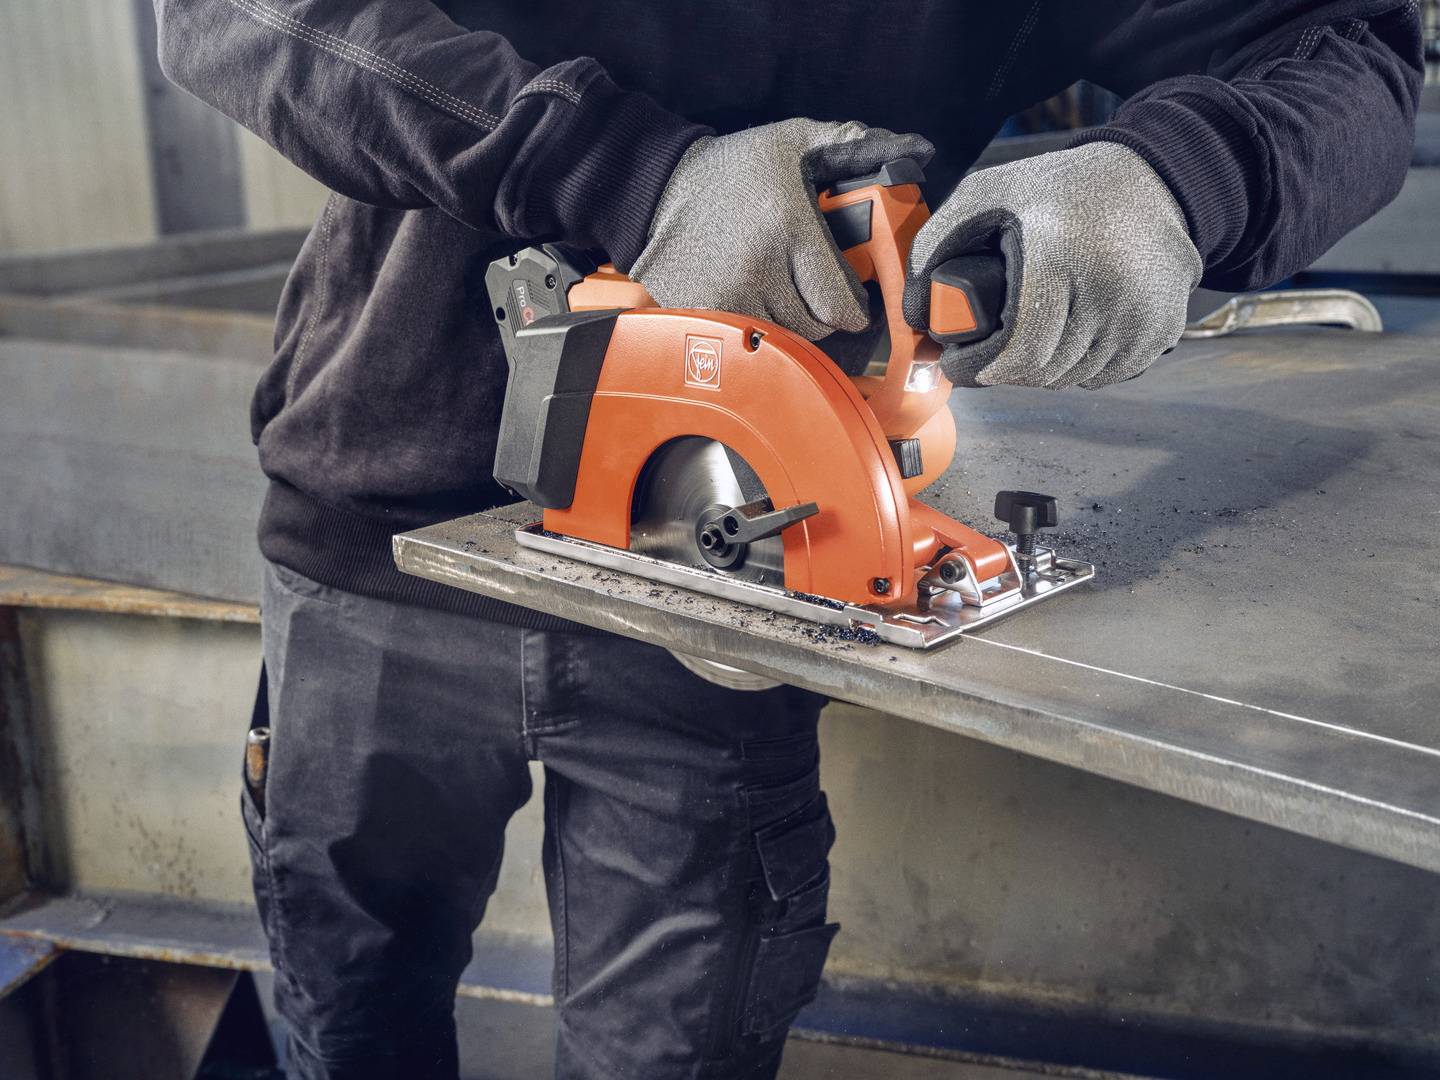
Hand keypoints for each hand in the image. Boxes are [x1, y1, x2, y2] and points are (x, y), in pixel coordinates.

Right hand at [630, 119, 933, 339]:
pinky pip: (746, 342)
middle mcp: (760, 265)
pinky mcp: (702, 312)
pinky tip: (747, 301)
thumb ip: (850, 145)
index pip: (840, 303)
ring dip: (786, 323)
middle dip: (820, 314)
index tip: (851, 303)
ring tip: (773, 290)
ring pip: (782, 338)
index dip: (852, 309)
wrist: (655, 190)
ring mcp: (727, 294)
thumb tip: (914, 148)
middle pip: (815, 327)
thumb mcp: (791, 142)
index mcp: (789, 225)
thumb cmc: (732, 168)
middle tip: (808, 290)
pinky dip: (753, 330)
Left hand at [903, 142, 1201, 388]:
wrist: (1154, 181)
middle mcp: (1110, 290)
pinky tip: (1069, 333)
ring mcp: (1144, 315)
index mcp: (1061, 255)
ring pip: (1072, 379)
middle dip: (1006, 370)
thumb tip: (914, 315)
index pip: (1020, 352)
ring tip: (1030, 334)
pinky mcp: (1162, 332)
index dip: (982, 369)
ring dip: (1042, 370)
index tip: (961, 363)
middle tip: (991, 349)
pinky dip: (1079, 366)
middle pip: (1043, 372)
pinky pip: (1105, 376)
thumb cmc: (1060, 190)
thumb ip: (936, 244)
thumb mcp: (986, 193)